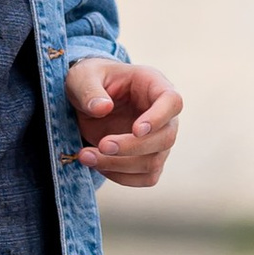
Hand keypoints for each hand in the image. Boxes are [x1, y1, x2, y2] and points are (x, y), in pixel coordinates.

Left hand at [67, 58, 181, 186]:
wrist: (87, 100)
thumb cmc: (90, 81)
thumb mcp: (81, 77)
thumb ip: (89, 90)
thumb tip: (103, 108)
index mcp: (153, 85)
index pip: (172, 101)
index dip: (159, 118)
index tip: (136, 130)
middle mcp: (163, 115)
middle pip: (166, 138)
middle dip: (132, 147)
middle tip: (102, 145)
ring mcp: (158, 139)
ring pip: (154, 162)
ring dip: (119, 165)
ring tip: (86, 156)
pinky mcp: (148, 159)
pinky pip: (146, 178)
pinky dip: (121, 177)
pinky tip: (97, 165)